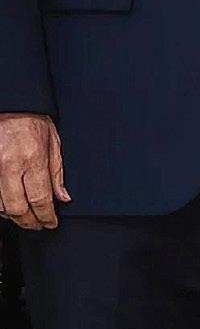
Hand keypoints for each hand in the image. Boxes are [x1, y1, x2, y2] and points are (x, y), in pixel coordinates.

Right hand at [0, 114, 64, 230]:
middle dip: (30, 222)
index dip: (46, 217)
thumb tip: (63, 198)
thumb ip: (57, 173)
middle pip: (17, 208)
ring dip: (13, 215)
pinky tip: (9, 205)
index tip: (51, 223)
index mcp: (32, 158)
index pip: (40, 199)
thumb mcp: (53, 142)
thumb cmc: (32, 119)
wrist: (10, 104)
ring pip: (0, 206)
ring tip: (25, 216)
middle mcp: (9, 166)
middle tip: (38, 225)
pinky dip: (0, 206)